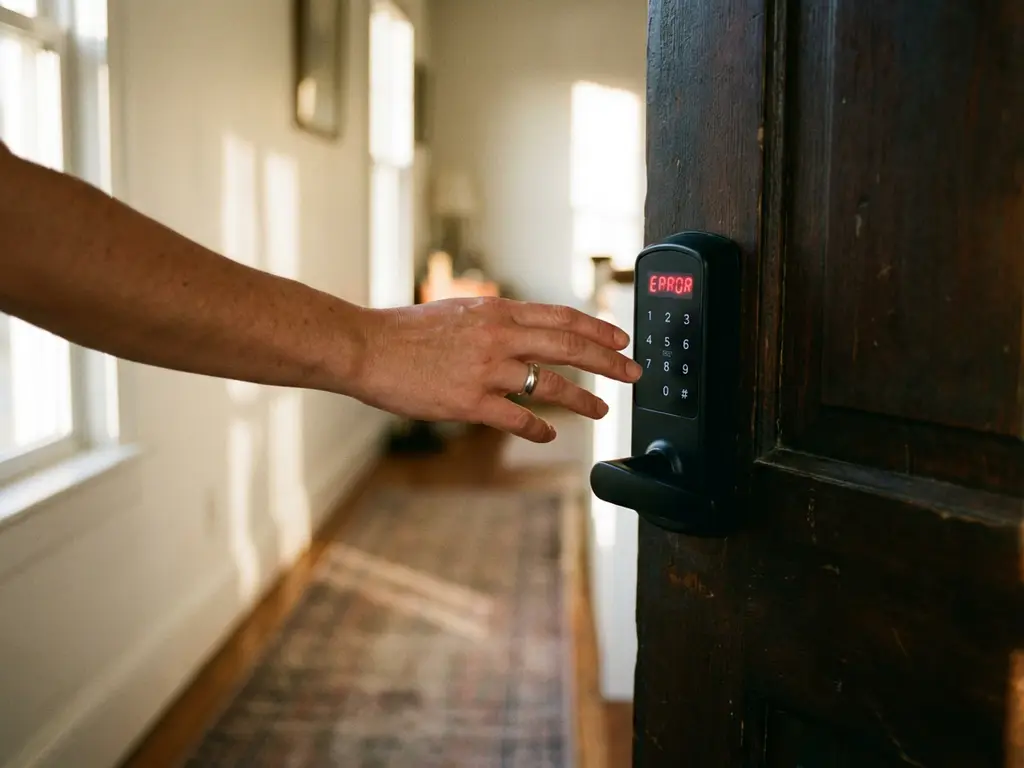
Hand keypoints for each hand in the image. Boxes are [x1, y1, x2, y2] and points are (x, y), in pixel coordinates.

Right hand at [349, 297, 640, 441]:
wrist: (366, 348)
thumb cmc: (405, 331)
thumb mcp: (457, 310)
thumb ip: (494, 320)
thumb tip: (523, 331)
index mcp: (496, 310)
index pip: (560, 316)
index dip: (596, 329)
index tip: (621, 339)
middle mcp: (498, 336)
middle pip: (568, 346)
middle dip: (608, 360)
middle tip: (633, 372)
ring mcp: (486, 370)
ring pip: (549, 384)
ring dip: (583, 398)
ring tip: (602, 409)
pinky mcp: (469, 402)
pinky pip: (516, 418)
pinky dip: (538, 429)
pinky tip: (550, 435)